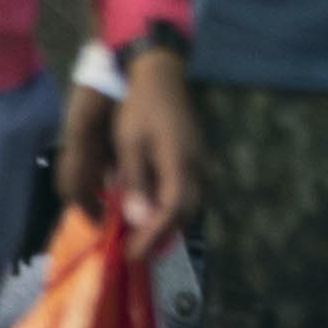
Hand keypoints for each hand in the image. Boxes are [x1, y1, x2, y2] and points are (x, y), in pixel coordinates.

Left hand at [67, 52, 197, 236]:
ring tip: (141, 235)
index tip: (131, 253)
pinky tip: (151, 208)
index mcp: (179, 164)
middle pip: (185, 213)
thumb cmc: (139, 108)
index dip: (152, 236)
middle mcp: (195, 167)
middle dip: (161, 236)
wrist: (159, 73)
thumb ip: (136, 183)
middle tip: (135, 250)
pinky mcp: (193, 156)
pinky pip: (187, 190)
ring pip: (189, 203)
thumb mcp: (129, 144)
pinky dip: (171, 207)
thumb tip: (139, 220)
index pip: (171, 212)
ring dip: (167, 223)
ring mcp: (197, 160)